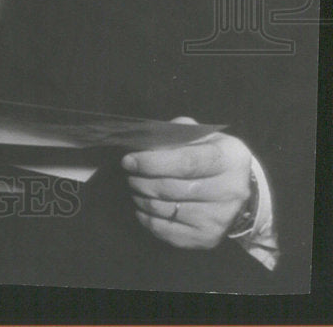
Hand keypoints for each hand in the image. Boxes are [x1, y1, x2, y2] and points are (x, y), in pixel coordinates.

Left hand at [121, 117, 252, 248]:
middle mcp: (229, 191)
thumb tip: (145, 142)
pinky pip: (165, 230)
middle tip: (130, 174)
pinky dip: (147, 218)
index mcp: (227, 159)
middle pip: (171, 188)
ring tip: (136, 188)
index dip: (152, 162)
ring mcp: (219, 218)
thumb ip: (176, 134)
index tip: (128, 161)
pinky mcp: (207, 238)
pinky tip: (143, 208)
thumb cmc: (213, 158)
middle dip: (141, 180)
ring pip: (164, 209)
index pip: (186, 163)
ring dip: (141, 198)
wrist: (244, 194)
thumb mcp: (203, 137)